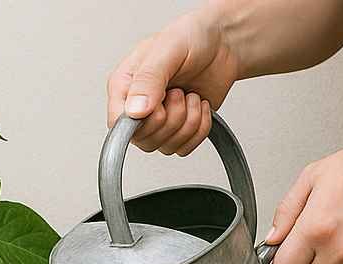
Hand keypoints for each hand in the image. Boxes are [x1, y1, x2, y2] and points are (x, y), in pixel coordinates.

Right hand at [107, 8, 239, 154]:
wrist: (225, 43)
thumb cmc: (194, 37)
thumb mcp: (168, 48)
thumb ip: (148, 79)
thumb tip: (134, 111)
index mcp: (125, 86)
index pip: (117, 124)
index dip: (141, 121)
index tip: (160, 102)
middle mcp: (137, 107)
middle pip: (144, 140)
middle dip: (171, 118)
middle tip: (179, 91)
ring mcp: (158, 122)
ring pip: (165, 147)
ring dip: (188, 122)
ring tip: (190, 95)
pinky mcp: (178, 131)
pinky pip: (184, 148)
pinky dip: (199, 129)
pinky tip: (199, 106)